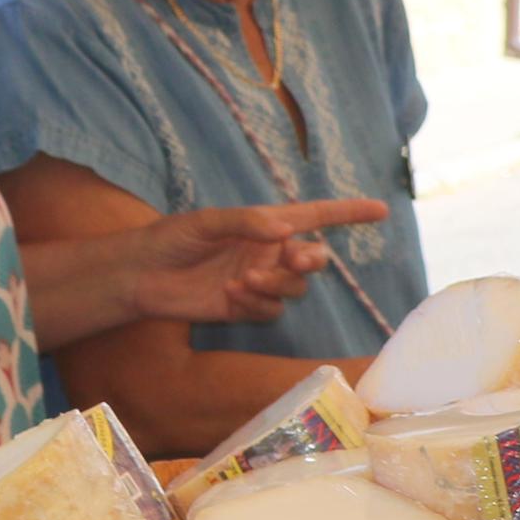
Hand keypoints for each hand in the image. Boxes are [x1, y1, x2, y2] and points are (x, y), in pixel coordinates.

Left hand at [126, 197, 391, 326]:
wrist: (138, 276)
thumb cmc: (169, 239)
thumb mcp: (206, 222)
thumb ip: (247, 223)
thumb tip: (285, 230)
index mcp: (265, 224)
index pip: (316, 216)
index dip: (349, 213)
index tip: (381, 209)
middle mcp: (269, 252)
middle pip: (312, 259)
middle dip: (309, 261)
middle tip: (295, 260)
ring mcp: (259, 281)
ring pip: (294, 289)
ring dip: (276, 285)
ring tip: (243, 280)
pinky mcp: (246, 307)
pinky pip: (271, 309)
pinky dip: (256, 303)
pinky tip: (230, 294)